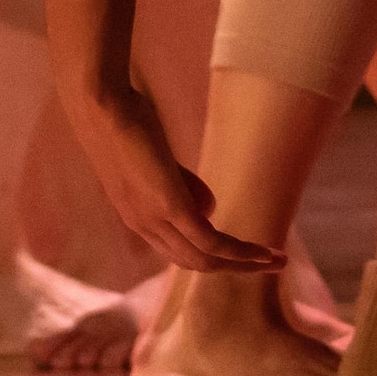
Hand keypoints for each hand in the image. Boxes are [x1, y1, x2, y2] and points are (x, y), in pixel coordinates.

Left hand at [64, 70, 274, 272]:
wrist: (100, 107)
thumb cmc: (125, 122)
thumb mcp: (156, 160)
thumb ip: (182, 185)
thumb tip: (210, 209)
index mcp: (139, 219)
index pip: (179, 252)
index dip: (211, 257)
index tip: (240, 255)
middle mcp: (145, 228)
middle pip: (195, 263)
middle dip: (234, 268)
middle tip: (268, 265)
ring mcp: (156, 219)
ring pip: (207, 259)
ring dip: (244, 264)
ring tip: (276, 261)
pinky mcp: (169, 206)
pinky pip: (210, 241)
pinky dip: (240, 252)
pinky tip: (262, 253)